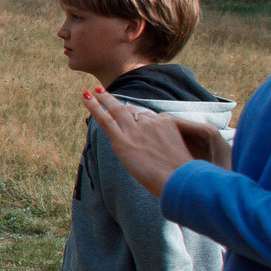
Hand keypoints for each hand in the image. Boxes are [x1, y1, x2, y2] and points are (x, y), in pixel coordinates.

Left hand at [84, 90, 213, 195]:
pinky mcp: (123, 142)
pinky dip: (94, 106)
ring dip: (104, 98)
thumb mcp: (183, 155)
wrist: (181, 180)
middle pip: (132, 110)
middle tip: (106, 94)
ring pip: (116, 110)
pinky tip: (86, 97)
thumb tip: (167, 158)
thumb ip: (172, 149)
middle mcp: (151, 123)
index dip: (137, 117)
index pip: (148, 116)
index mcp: (167, 123)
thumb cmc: (184, 175)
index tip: (130, 113)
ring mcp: (136, 131)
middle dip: (118, 103)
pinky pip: (105, 120)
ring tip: (95, 91)